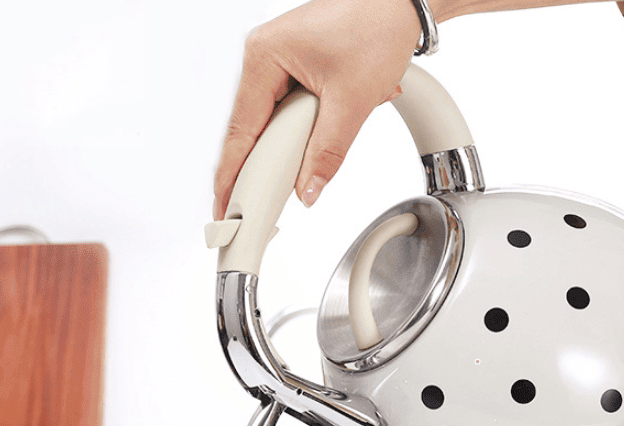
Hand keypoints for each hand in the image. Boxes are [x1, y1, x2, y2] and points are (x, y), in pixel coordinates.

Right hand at [213, 0, 421, 219]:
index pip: (241, 129)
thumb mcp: (351, 101)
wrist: (399, 4)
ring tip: (282, 183)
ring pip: (271, 123)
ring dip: (286, 150)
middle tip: (252, 207)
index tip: (224, 203)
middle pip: (251, 129)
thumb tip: (307, 189)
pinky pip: (287, 113)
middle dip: (258, 167)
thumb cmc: (376, 27)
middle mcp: (264, 57)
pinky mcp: (295, 70)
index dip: (232, 173)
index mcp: (264, 55)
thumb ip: (327, 152)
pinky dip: (300, 134)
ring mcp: (278, 63)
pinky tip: (311, 147)